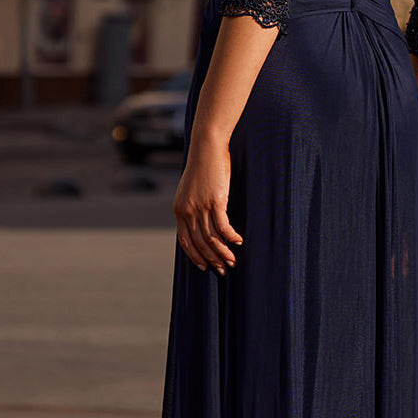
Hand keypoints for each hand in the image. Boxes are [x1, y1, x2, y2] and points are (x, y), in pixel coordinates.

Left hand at [173, 131, 242, 273]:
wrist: (206, 148)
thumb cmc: (202, 167)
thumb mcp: (191, 189)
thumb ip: (193, 205)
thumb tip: (202, 221)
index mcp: (179, 210)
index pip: (185, 240)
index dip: (195, 255)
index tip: (205, 266)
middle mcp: (187, 211)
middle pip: (200, 242)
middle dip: (212, 259)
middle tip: (223, 269)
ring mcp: (201, 206)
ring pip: (211, 237)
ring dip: (223, 252)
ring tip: (232, 262)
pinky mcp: (215, 201)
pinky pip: (223, 226)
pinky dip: (231, 236)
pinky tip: (238, 242)